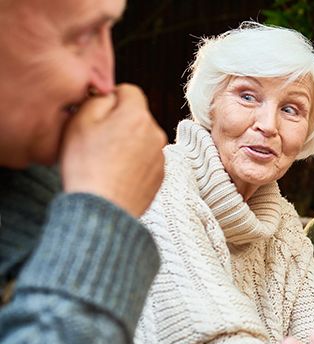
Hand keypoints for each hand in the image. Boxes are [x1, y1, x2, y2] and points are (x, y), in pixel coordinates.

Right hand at [60, 84, 165, 216]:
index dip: (111, 98)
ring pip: (141, 139)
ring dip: (127, 143)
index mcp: (137, 116)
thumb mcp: (80, 122)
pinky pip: (145, 160)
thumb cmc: (86, 165)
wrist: (102, 209)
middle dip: (119, 122)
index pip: (130, 91)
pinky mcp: (160, 176)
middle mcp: (156, 133)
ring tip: (104, 162)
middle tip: (97, 141)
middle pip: (137, 116)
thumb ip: (98, 100)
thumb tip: (110, 96)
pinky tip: (115, 175)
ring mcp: (160, 156)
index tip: (97, 114)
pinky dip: (133, 163)